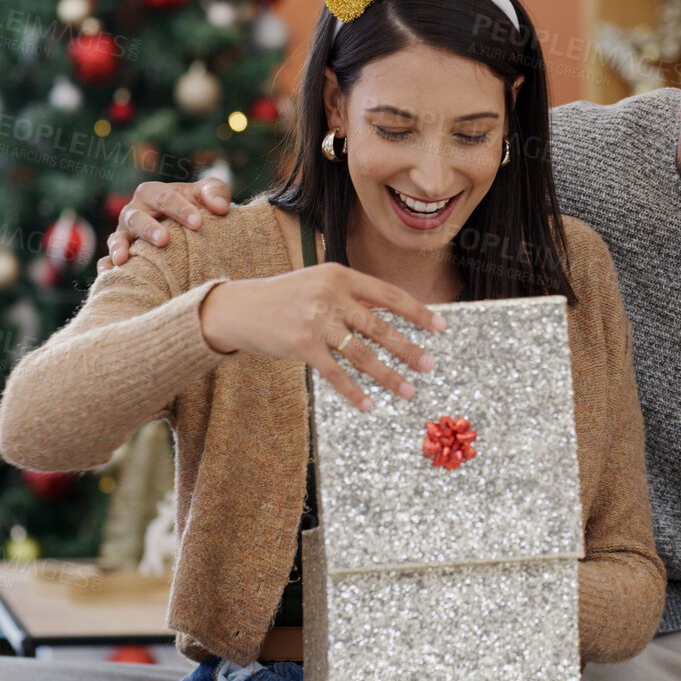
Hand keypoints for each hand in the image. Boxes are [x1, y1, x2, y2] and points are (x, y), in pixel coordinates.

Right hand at [101, 176, 234, 272]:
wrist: (189, 230)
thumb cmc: (196, 209)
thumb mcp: (207, 195)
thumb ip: (216, 192)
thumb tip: (220, 207)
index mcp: (153, 193)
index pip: (164, 198)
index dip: (180, 209)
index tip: (198, 223)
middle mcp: (134, 212)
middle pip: (137, 217)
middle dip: (149, 228)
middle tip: (164, 240)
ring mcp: (124, 235)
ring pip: (118, 238)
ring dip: (120, 248)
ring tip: (124, 259)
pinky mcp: (120, 255)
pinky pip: (107, 261)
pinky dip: (107, 267)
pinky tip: (110, 275)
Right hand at [197, 261, 444, 409]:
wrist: (240, 308)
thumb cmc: (286, 297)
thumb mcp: (319, 284)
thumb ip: (352, 296)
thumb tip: (393, 314)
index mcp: (340, 275)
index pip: (388, 294)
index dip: (417, 312)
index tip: (440, 326)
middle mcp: (331, 296)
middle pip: (380, 327)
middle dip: (408, 349)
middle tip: (428, 366)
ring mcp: (316, 321)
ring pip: (362, 353)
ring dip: (387, 375)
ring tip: (408, 391)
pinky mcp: (302, 346)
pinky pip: (336, 373)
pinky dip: (353, 391)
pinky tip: (368, 405)